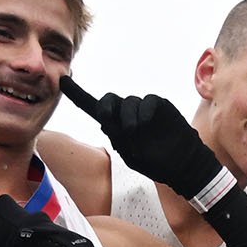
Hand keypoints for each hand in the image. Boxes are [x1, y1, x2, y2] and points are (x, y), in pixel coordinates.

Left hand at [58, 79, 226, 203]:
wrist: (183, 165)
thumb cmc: (156, 163)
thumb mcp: (131, 156)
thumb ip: (117, 139)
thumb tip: (105, 122)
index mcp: (116, 127)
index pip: (93, 107)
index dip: (77, 94)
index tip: (63, 81)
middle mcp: (127, 114)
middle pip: (109, 100)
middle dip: (105, 107)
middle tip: (107, 118)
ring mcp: (143, 108)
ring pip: (127, 102)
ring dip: (128, 118)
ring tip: (137, 134)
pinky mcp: (159, 105)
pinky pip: (146, 101)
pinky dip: (143, 113)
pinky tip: (146, 124)